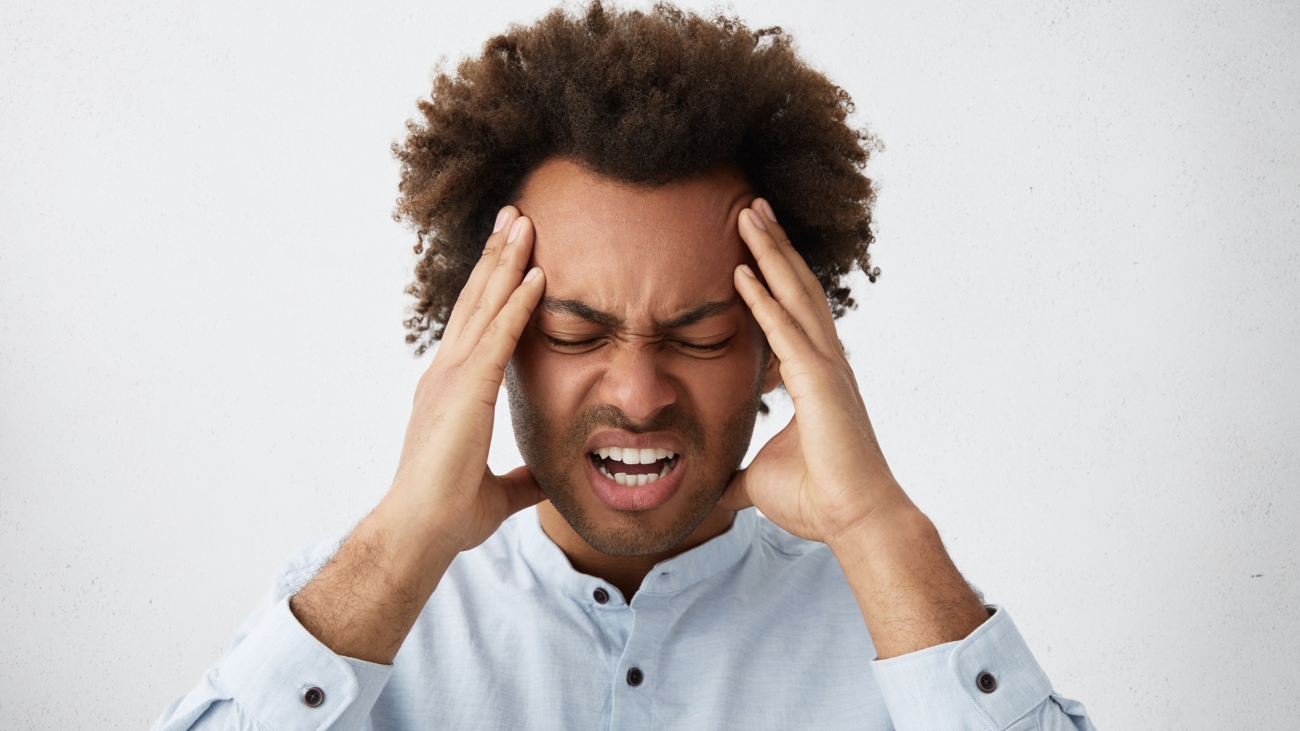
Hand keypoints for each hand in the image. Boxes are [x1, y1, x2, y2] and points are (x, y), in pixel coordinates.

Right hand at [388, 206, 547, 553]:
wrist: (420, 531)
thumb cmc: (448, 515)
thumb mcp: (498, 491)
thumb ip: (522, 479)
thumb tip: (545, 479)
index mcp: (450, 392)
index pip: (476, 327)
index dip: (494, 289)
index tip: (513, 256)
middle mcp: (446, 374)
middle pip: (476, 301)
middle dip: (497, 257)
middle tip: (514, 216)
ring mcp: (452, 378)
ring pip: (485, 306)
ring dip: (507, 262)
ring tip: (524, 223)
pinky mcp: (467, 390)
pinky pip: (499, 337)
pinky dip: (519, 303)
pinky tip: (538, 275)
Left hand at [720, 199, 915, 546]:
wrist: (854, 522)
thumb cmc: (817, 500)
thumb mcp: (760, 479)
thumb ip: (737, 473)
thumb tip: (712, 488)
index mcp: (816, 376)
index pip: (791, 312)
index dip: (773, 275)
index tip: (751, 243)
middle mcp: (825, 363)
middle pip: (797, 288)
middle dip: (774, 245)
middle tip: (751, 206)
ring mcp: (826, 369)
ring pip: (795, 296)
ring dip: (770, 253)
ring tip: (748, 214)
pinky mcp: (820, 385)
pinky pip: (787, 333)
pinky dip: (764, 300)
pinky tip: (742, 271)